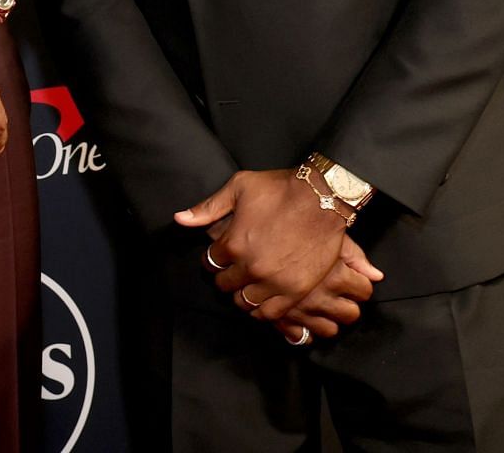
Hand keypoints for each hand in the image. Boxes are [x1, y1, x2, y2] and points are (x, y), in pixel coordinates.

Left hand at [177, 169, 346, 320]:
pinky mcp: (295, 291)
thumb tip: (180, 219)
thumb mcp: (239, 188)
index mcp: (234, 243)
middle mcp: (251, 267)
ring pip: (245, 302)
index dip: (214, 258)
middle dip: (226, 277)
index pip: (211, 263)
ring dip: (242, 294)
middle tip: (233, 271)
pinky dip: (262, 310)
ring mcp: (274, 282)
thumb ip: (208, 207)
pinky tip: (262, 300)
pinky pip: (271, 314)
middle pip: (225, 285)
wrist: (323, 199)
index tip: (220, 256)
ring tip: (247, 285)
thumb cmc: (281, 189)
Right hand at [273, 235, 384, 343]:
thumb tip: (376, 276)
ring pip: (329, 330)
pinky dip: (302, 330)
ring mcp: (300, 310)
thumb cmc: (293, 226)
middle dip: (346, 304)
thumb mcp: (327, 233)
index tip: (351, 277)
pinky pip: (300, 337)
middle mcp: (321, 297)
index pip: (364, 291)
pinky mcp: (280, 317)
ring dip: (327, 319)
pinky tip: (302, 318)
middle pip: (350, 314)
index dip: (359, 283)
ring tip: (320, 305)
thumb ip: (354, 256)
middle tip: (338, 293)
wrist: (254, 229)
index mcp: (336, 276)